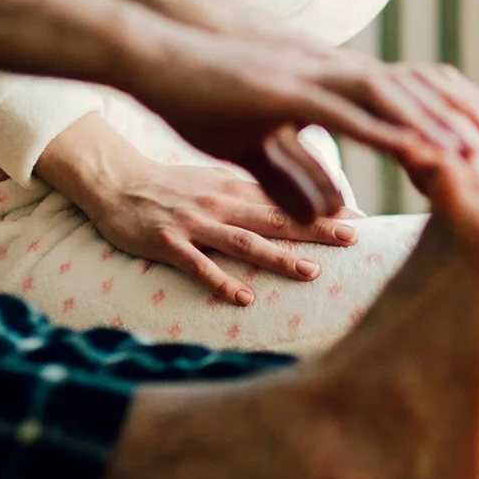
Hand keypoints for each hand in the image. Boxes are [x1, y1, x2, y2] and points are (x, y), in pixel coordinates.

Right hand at [35, 115, 360, 304]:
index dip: (325, 208)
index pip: (288, 198)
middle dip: (317, 228)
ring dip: (279, 258)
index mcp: (235, 186)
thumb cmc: (171, 185)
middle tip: (354, 239)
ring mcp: (194, 222)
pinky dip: (221, 281)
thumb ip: (254, 192)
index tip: (363, 219)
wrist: (115, 180)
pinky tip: (244, 298)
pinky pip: (197, 265)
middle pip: (276, 217)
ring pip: (244, 242)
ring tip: (311, 273)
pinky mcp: (166, 241)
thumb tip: (296, 202)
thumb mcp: (216, 179)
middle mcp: (220, 202)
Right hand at [119, 27, 478, 224]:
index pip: (410, 91)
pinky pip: (351, 116)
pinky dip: (392, 136)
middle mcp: (333, 71)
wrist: (152, 56)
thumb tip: (334, 213)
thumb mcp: (254, 147)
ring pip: (396, 99)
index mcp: (331, 80)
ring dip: (441, 127)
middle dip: (469, 116)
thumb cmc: (198, 96)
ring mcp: (312, 77)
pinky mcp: (286, 92)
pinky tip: (421, 155)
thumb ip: (295, 177)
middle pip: (420, 89)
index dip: (455, 112)